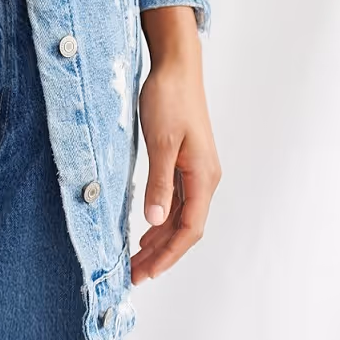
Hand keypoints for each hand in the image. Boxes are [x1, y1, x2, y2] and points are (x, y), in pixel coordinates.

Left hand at [131, 5, 220, 283]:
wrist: (176, 66)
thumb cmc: (169, 98)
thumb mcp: (160, 141)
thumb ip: (158, 182)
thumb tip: (155, 222)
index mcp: (203, 176)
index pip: (189, 229)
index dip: (168, 255)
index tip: (146, 273)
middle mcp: (205, 178)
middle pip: (186, 228)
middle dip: (161, 254)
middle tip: (134, 274)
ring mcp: (197, 170)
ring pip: (180, 216)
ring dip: (160, 239)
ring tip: (136, 259)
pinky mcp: (186, 161)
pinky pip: (177, 200)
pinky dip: (161, 218)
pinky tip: (147, 228)